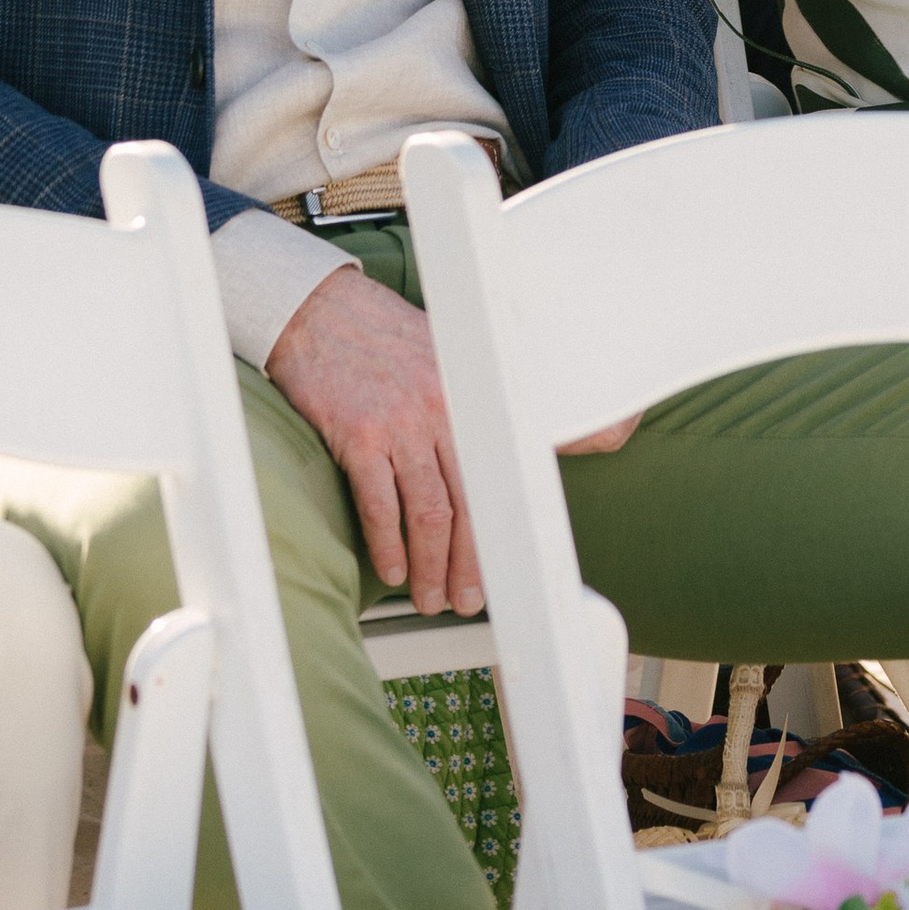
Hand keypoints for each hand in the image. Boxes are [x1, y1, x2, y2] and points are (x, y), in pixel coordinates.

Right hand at [265, 266, 481, 612]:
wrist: (316, 309)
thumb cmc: (382, 336)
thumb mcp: (451, 354)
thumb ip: (498, 401)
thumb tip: (592, 436)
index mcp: (471, 392)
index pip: (502, 472)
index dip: (507, 527)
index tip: (510, 564)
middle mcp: (443, 407)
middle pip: (471, 504)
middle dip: (472, 563)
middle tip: (469, 600)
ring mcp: (400, 421)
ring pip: (429, 513)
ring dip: (431, 567)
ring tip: (430, 597)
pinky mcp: (358, 433)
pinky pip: (379, 504)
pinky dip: (389, 545)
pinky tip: (393, 570)